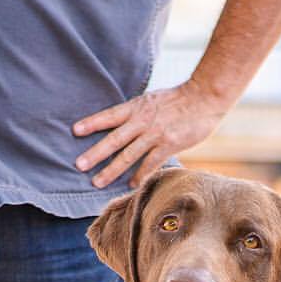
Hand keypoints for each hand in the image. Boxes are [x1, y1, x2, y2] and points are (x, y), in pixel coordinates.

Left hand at [73, 80, 228, 188]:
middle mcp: (142, 120)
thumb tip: (126, 126)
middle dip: (95, 153)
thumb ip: (139, 113)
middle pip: (114, 139)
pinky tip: (131, 185)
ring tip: (97, 182)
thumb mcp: (154, 100)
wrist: (205, 96)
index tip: (75, 131)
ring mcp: (155, 134)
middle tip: (79, 165)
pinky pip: (150, 163)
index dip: (92, 123)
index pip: (110, 116)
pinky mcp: (169, 144)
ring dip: (111, 170)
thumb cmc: (180, 99)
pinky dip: (140, 175)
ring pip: (128, 154)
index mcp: (137, 107)